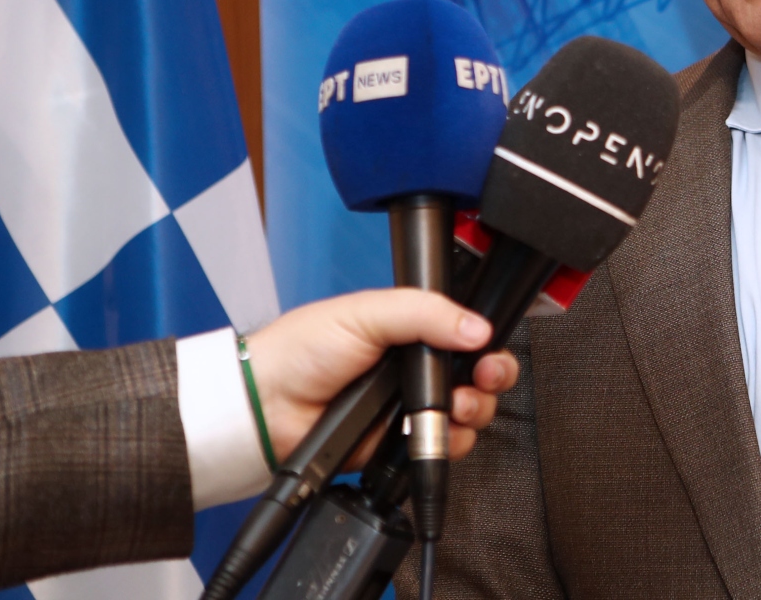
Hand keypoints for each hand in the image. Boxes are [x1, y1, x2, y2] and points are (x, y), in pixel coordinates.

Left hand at [244, 288, 519, 463]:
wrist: (268, 406)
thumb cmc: (303, 350)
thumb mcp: (368, 312)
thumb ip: (426, 312)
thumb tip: (478, 326)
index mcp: (411, 332)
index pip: (467, 336)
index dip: (486, 344)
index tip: (489, 351)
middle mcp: (416, 371)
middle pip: (477, 376)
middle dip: (491, 377)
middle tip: (484, 377)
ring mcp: (411, 410)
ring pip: (469, 413)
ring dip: (474, 409)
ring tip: (456, 406)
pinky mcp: (401, 446)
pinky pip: (446, 447)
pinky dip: (450, 442)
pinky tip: (435, 431)